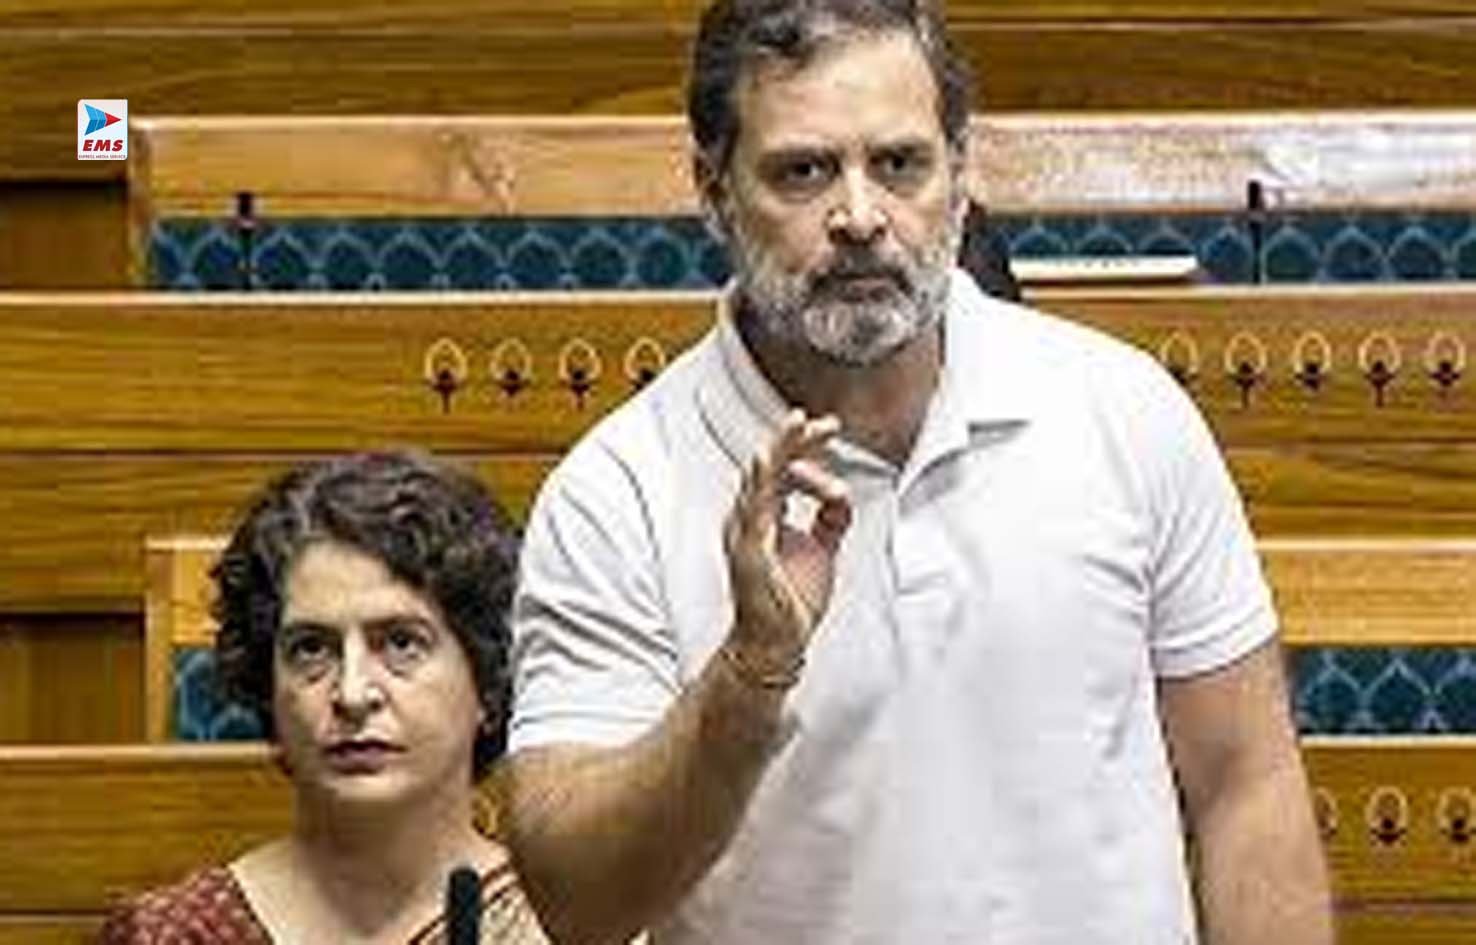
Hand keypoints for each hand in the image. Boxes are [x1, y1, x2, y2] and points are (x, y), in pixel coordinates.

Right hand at [723, 410, 851, 676]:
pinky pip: (754, 510)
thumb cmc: (790, 601)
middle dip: (797, 439)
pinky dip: (761, 482)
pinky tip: (769, 461)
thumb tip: (841, 495)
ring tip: (798, 424)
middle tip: (823, 421)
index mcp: (765, 516)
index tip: (831, 430)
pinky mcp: (748, 550)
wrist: (777, 643)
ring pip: (760, 478)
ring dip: (781, 449)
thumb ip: (830, 520)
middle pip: (770, 465)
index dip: (806, 446)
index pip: (783, 469)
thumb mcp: (821, 550)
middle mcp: (749, 519)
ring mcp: (745, 533)